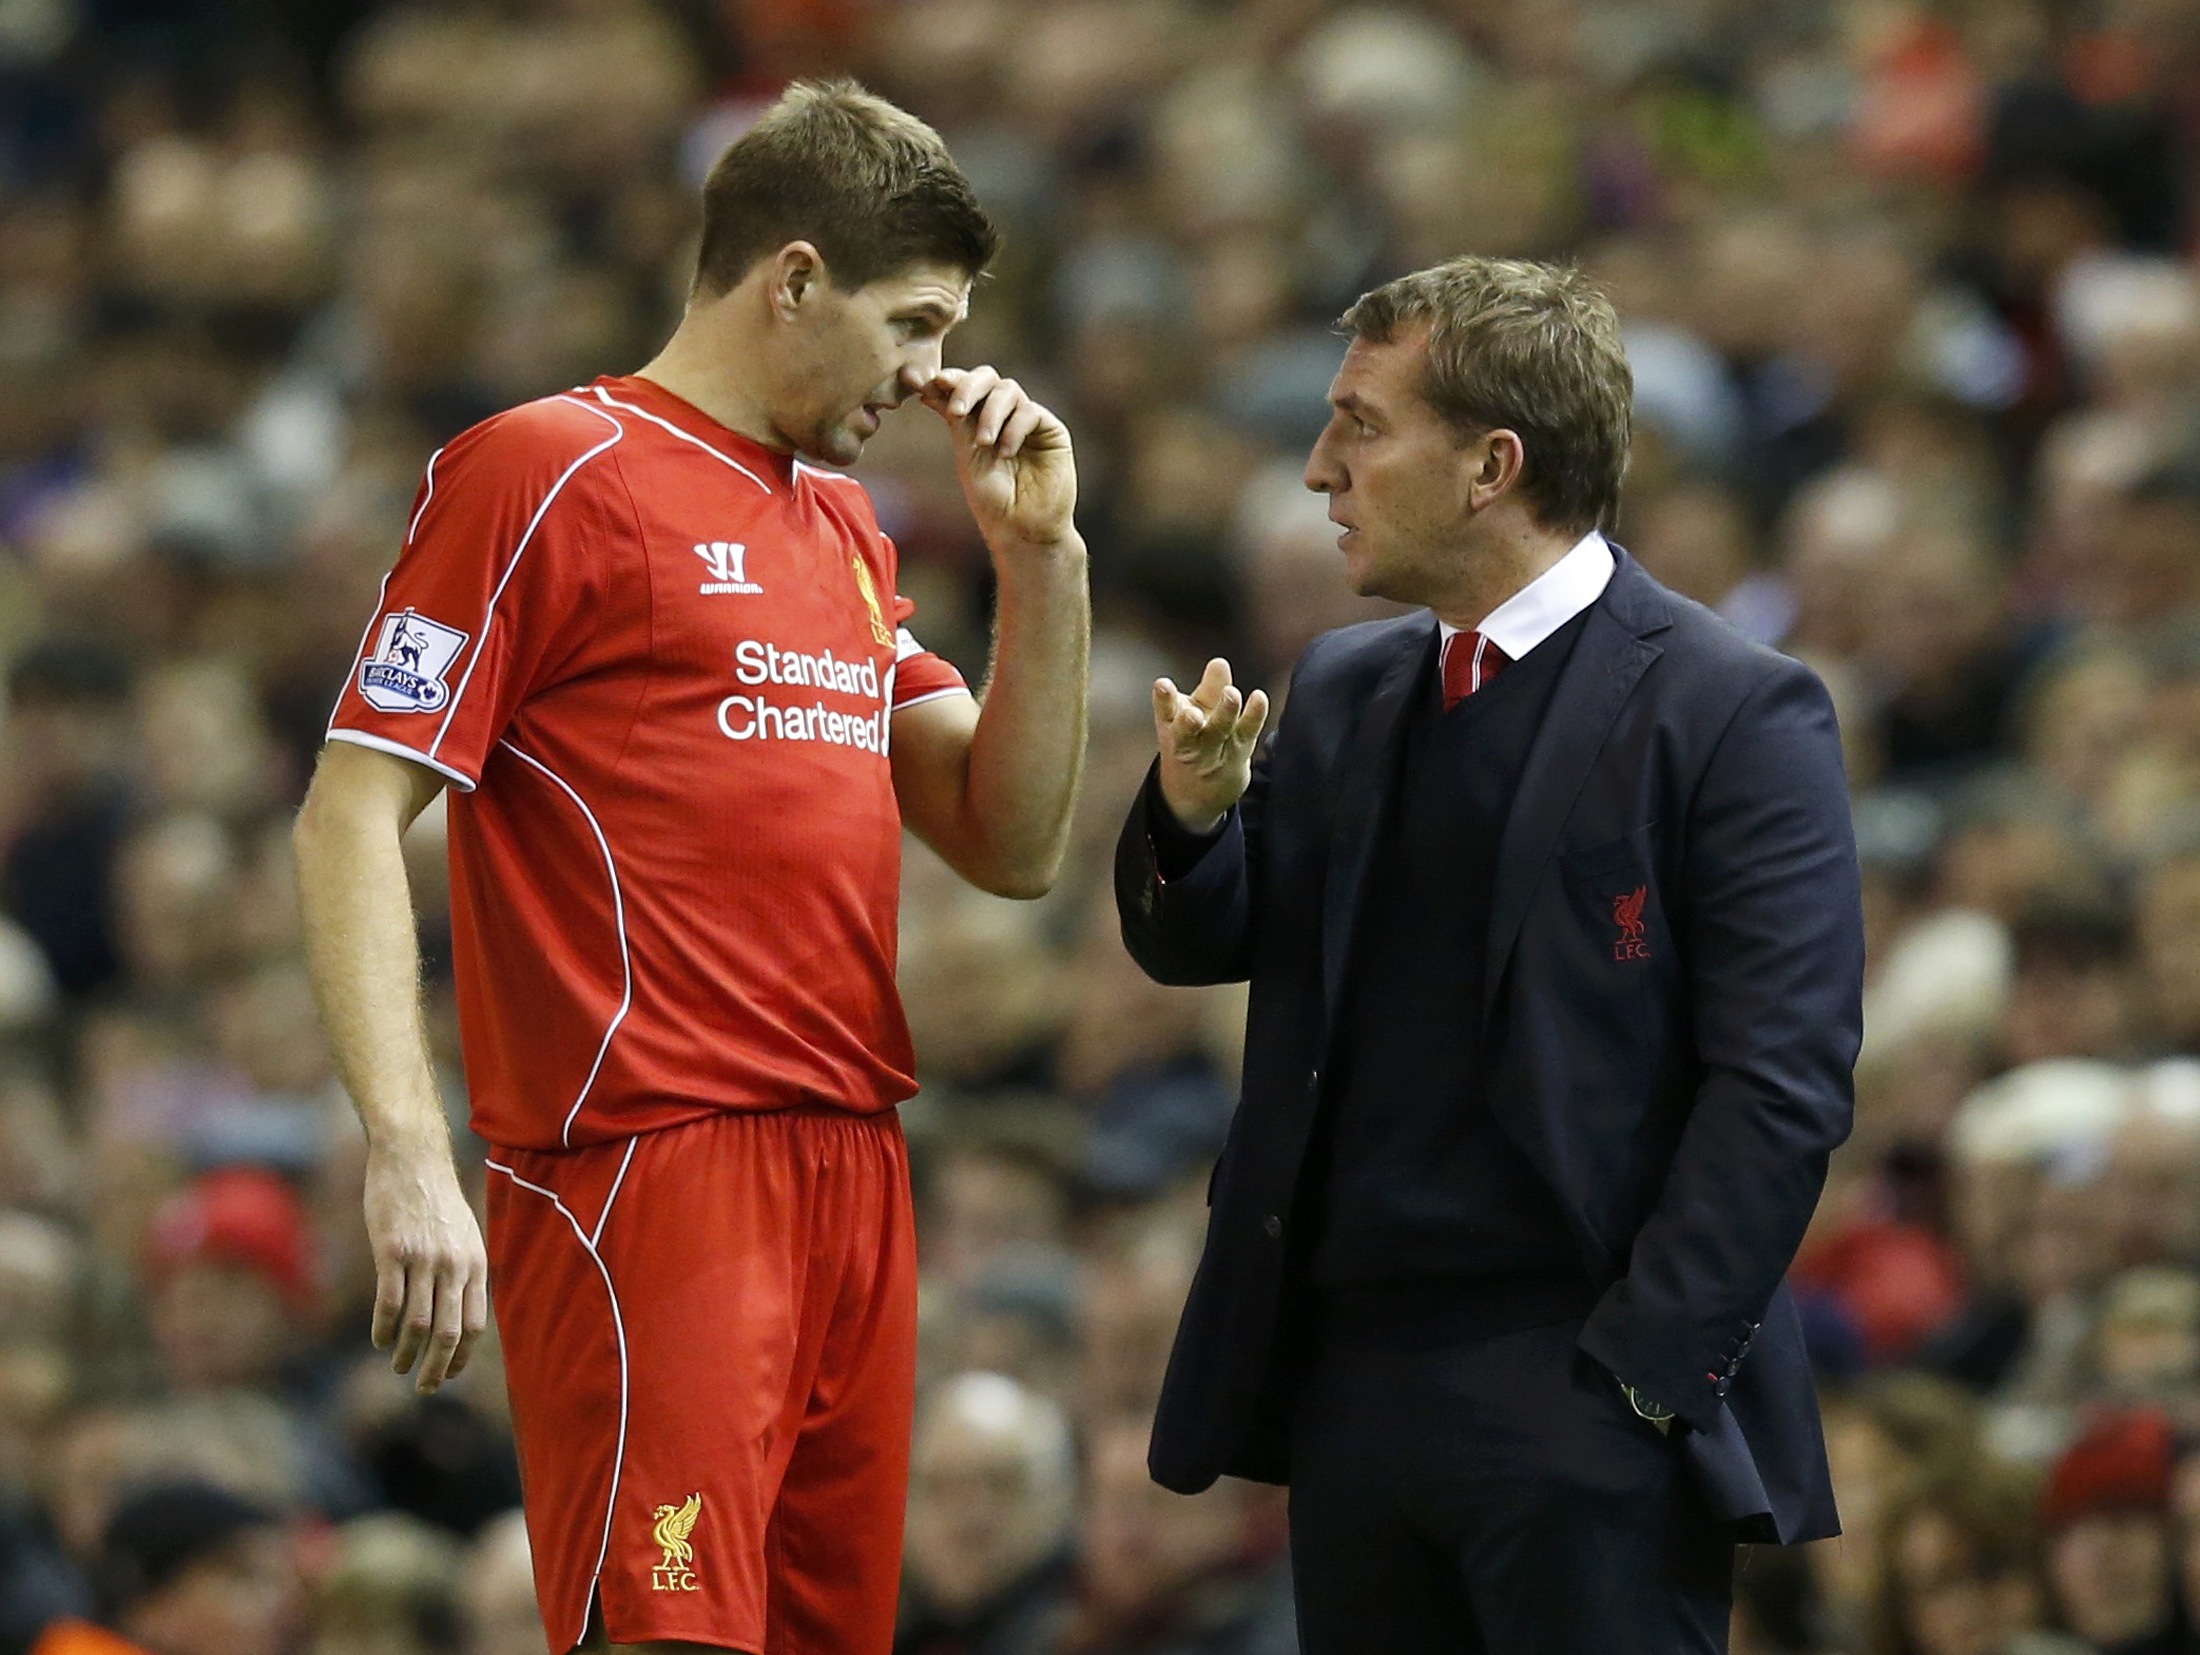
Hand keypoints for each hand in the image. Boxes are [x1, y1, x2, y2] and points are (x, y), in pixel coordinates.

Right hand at [363, 1138, 488, 1393]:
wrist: (412, 1159)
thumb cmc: (436, 1199)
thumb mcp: (463, 1234)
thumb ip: (464, 1271)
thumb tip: (460, 1313)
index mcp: (476, 1263)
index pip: (476, 1323)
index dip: (462, 1355)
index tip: (449, 1373)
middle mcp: (454, 1264)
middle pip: (448, 1332)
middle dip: (437, 1368)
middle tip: (424, 1388)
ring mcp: (423, 1258)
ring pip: (418, 1323)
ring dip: (407, 1354)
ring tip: (398, 1366)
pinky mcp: (391, 1251)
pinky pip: (389, 1303)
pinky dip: (384, 1329)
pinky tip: (379, 1340)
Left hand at [922, 367, 1076, 555]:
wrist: (1021, 529)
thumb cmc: (992, 500)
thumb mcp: (966, 452)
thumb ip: (954, 417)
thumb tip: (926, 385)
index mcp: (978, 419)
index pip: (965, 386)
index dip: (950, 379)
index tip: (930, 383)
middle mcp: (1004, 415)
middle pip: (987, 377)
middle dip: (968, 388)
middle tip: (956, 410)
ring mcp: (1028, 421)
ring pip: (1008, 390)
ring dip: (991, 414)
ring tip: (985, 443)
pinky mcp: (1051, 431)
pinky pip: (1030, 412)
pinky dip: (1014, 429)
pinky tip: (1007, 453)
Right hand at [1153, 658, 1268, 833]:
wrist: (1197, 795)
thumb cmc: (1194, 741)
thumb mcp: (1192, 714)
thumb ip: (1208, 689)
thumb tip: (1220, 662)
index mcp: (1170, 728)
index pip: (1164, 713)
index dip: (1163, 699)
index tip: (1162, 685)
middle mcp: (1189, 743)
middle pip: (1187, 733)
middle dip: (1189, 722)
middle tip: (1194, 711)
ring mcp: (1213, 752)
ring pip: (1218, 733)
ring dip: (1224, 714)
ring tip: (1230, 694)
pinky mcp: (1237, 755)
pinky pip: (1246, 734)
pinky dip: (1254, 716)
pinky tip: (1259, 698)